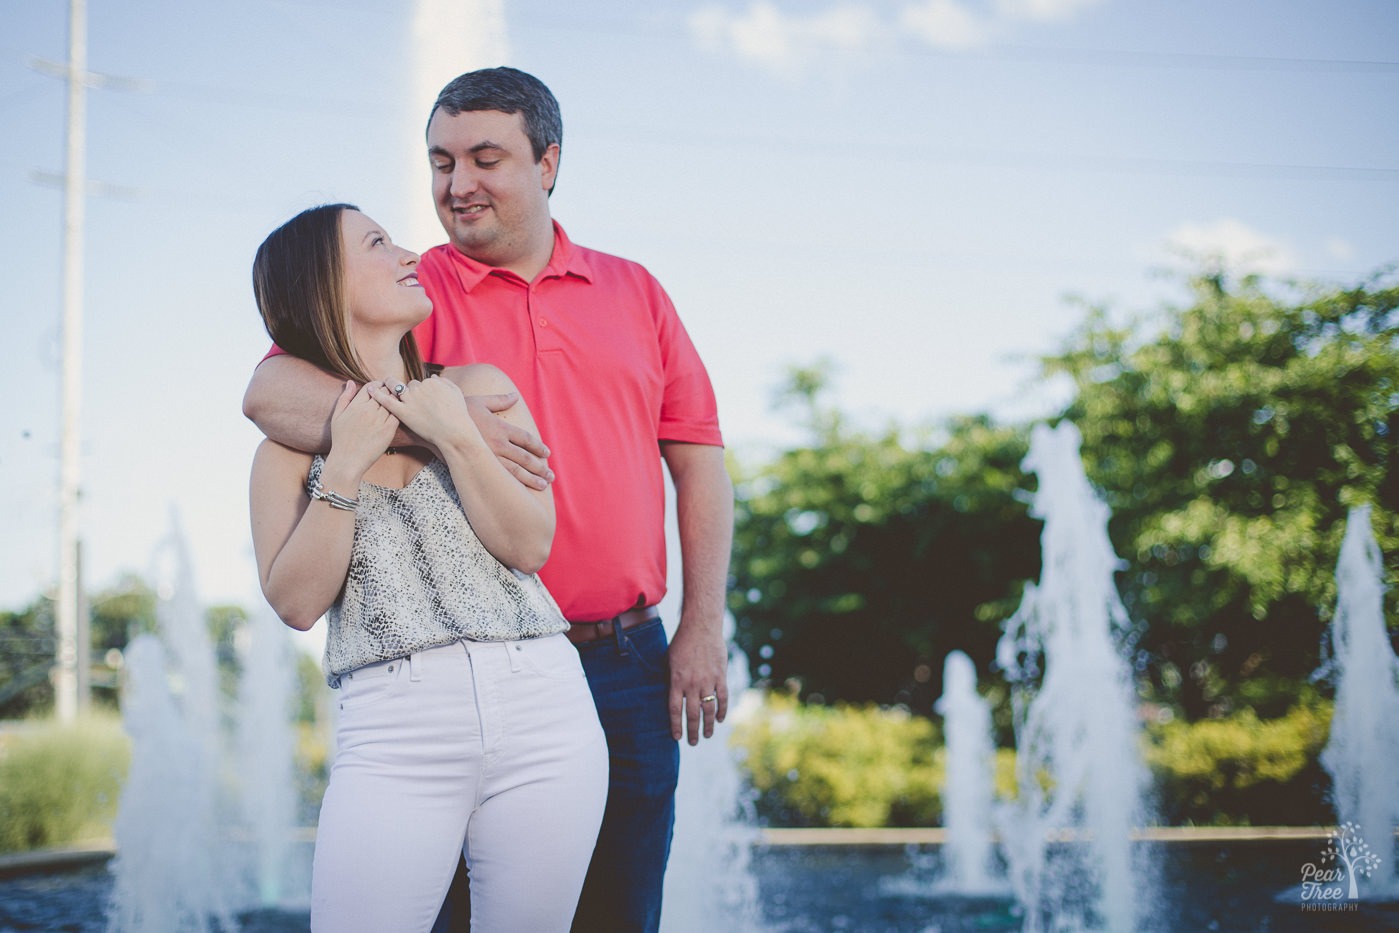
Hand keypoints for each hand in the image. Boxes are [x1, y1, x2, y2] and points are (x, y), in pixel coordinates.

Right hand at [326, 381, 397, 479]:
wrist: (348, 461)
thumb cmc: (341, 439)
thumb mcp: (337, 416)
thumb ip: (345, 397)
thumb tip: (351, 382)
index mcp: (356, 405)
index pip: (371, 386)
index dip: (377, 385)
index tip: (380, 388)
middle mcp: (368, 411)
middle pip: (383, 392)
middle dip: (387, 391)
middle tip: (390, 394)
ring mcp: (379, 420)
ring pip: (392, 402)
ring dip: (395, 400)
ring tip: (395, 403)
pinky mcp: (388, 430)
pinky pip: (397, 415)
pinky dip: (399, 412)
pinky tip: (397, 414)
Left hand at [367, 377, 472, 449]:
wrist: (455, 433)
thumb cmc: (458, 415)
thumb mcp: (456, 393)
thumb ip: (445, 382)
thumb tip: (434, 377)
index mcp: (431, 382)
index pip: (420, 383)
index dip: (419, 391)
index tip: (420, 399)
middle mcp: (419, 388)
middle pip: (408, 385)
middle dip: (406, 390)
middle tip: (405, 397)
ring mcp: (410, 400)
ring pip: (395, 388)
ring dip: (389, 386)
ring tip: (383, 388)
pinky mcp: (403, 413)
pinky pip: (387, 401)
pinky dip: (377, 395)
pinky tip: (369, 390)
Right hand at [465, 393, 553, 489]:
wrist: (434, 425)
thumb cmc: (456, 412)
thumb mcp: (480, 402)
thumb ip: (499, 400)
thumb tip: (515, 396)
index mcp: (501, 427)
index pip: (526, 439)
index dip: (538, 447)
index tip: (546, 454)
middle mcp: (498, 443)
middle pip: (525, 458)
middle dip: (540, 467)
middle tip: (550, 475)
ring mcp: (489, 457)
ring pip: (516, 471)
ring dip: (532, 479)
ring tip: (544, 485)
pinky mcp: (478, 467)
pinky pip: (499, 479)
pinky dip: (513, 485)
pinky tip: (520, 492)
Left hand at [667, 618, 728, 744]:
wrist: (701, 626)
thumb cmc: (682, 642)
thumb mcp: (669, 660)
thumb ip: (671, 679)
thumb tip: (671, 695)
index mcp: (676, 680)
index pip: (675, 710)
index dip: (675, 725)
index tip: (676, 737)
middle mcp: (692, 684)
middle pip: (691, 714)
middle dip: (692, 731)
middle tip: (692, 742)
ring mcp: (708, 681)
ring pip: (708, 709)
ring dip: (708, 725)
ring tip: (707, 735)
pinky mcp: (720, 676)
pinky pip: (723, 698)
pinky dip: (722, 710)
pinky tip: (720, 719)